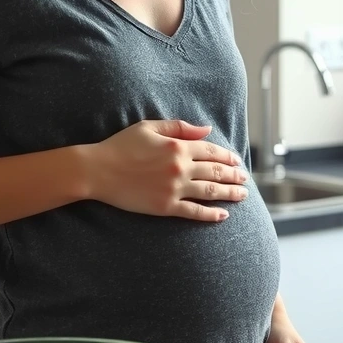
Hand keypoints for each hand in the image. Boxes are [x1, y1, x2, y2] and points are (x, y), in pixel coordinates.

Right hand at [84, 119, 247, 221]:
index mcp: (177, 146)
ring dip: (230, 193)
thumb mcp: (149, 127)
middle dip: (234, 176)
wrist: (97, 171)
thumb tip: (206, 130)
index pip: (212, 152)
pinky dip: (211, 214)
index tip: (237, 161)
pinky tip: (223, 215)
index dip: (228, 156)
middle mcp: (180, 168)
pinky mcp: (165, 207)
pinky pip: (194, 212)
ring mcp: (174, 189)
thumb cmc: (120, 146)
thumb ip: (180, 127)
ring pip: (210, 192)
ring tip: (242, 195)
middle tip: (245, 179)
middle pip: (216, 172)